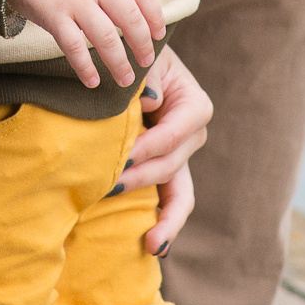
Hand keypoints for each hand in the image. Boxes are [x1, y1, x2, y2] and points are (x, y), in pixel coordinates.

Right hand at [9, 0, 165, 88]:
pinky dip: (85, 67)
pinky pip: (74, 46)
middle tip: (146, 62)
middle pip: (129, 17)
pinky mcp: (54, 15)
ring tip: (125, 80)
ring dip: (118, 62)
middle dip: (141, 43)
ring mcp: (75, 0)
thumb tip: (136, 6)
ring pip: (105, 36)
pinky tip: (92, 81)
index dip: (155, 16)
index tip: (159, 34)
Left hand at [120, 48, 210, 254]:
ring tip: (151, 243)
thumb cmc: (137, 57)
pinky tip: (156, 247)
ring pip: (180, 193)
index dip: (149, 145)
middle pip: (172, 164)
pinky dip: (166, 223)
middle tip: (110, 186)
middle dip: (143, 178)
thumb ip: (146, 76)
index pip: (174, 132)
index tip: (122, 155)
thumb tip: (147, 101)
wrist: (132, 64)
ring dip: (165, 218)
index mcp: (194, 106)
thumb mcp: (144, 58)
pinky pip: (172, 201)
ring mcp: (181, 158)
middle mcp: (193, 136)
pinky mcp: (166, 172)